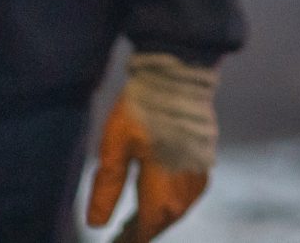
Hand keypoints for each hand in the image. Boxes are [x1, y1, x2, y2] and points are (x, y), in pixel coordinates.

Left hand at [87, 52, 216, 242]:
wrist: (180, 74)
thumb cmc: (144, 108)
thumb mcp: (115, 147)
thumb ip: (105, 188)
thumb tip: (96, 224)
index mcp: (164, 194)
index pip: (143, 233)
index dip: (126, 241)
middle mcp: (186, 193)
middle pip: (160, 224)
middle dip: (138, 231)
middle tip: (117, 235)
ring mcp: (198, 178)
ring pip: (173, 210)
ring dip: (153, 217)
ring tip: (131, 221)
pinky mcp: (203, 163)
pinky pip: (183, 194)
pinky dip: (167, 201)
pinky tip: (153, 195)